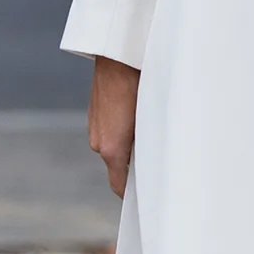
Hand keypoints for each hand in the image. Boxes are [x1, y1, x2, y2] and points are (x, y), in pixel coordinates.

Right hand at [88, 56, 140, 197]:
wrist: (117, 55)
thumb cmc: (139, 84)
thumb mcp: (150, 118)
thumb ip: (148, 144)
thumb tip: (154, 158)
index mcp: (111, 148)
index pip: (119, 186)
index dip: (131, 194)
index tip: (146, 198)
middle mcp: (98, 141)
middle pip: (118, 166)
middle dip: (135, 166)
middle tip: (158, 163)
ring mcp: (94, 127)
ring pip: (115, 148)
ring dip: (130, 146)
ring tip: (150, 135)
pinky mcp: (95, 113)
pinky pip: (110, 132)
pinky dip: (122, 132)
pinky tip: (138, 118)